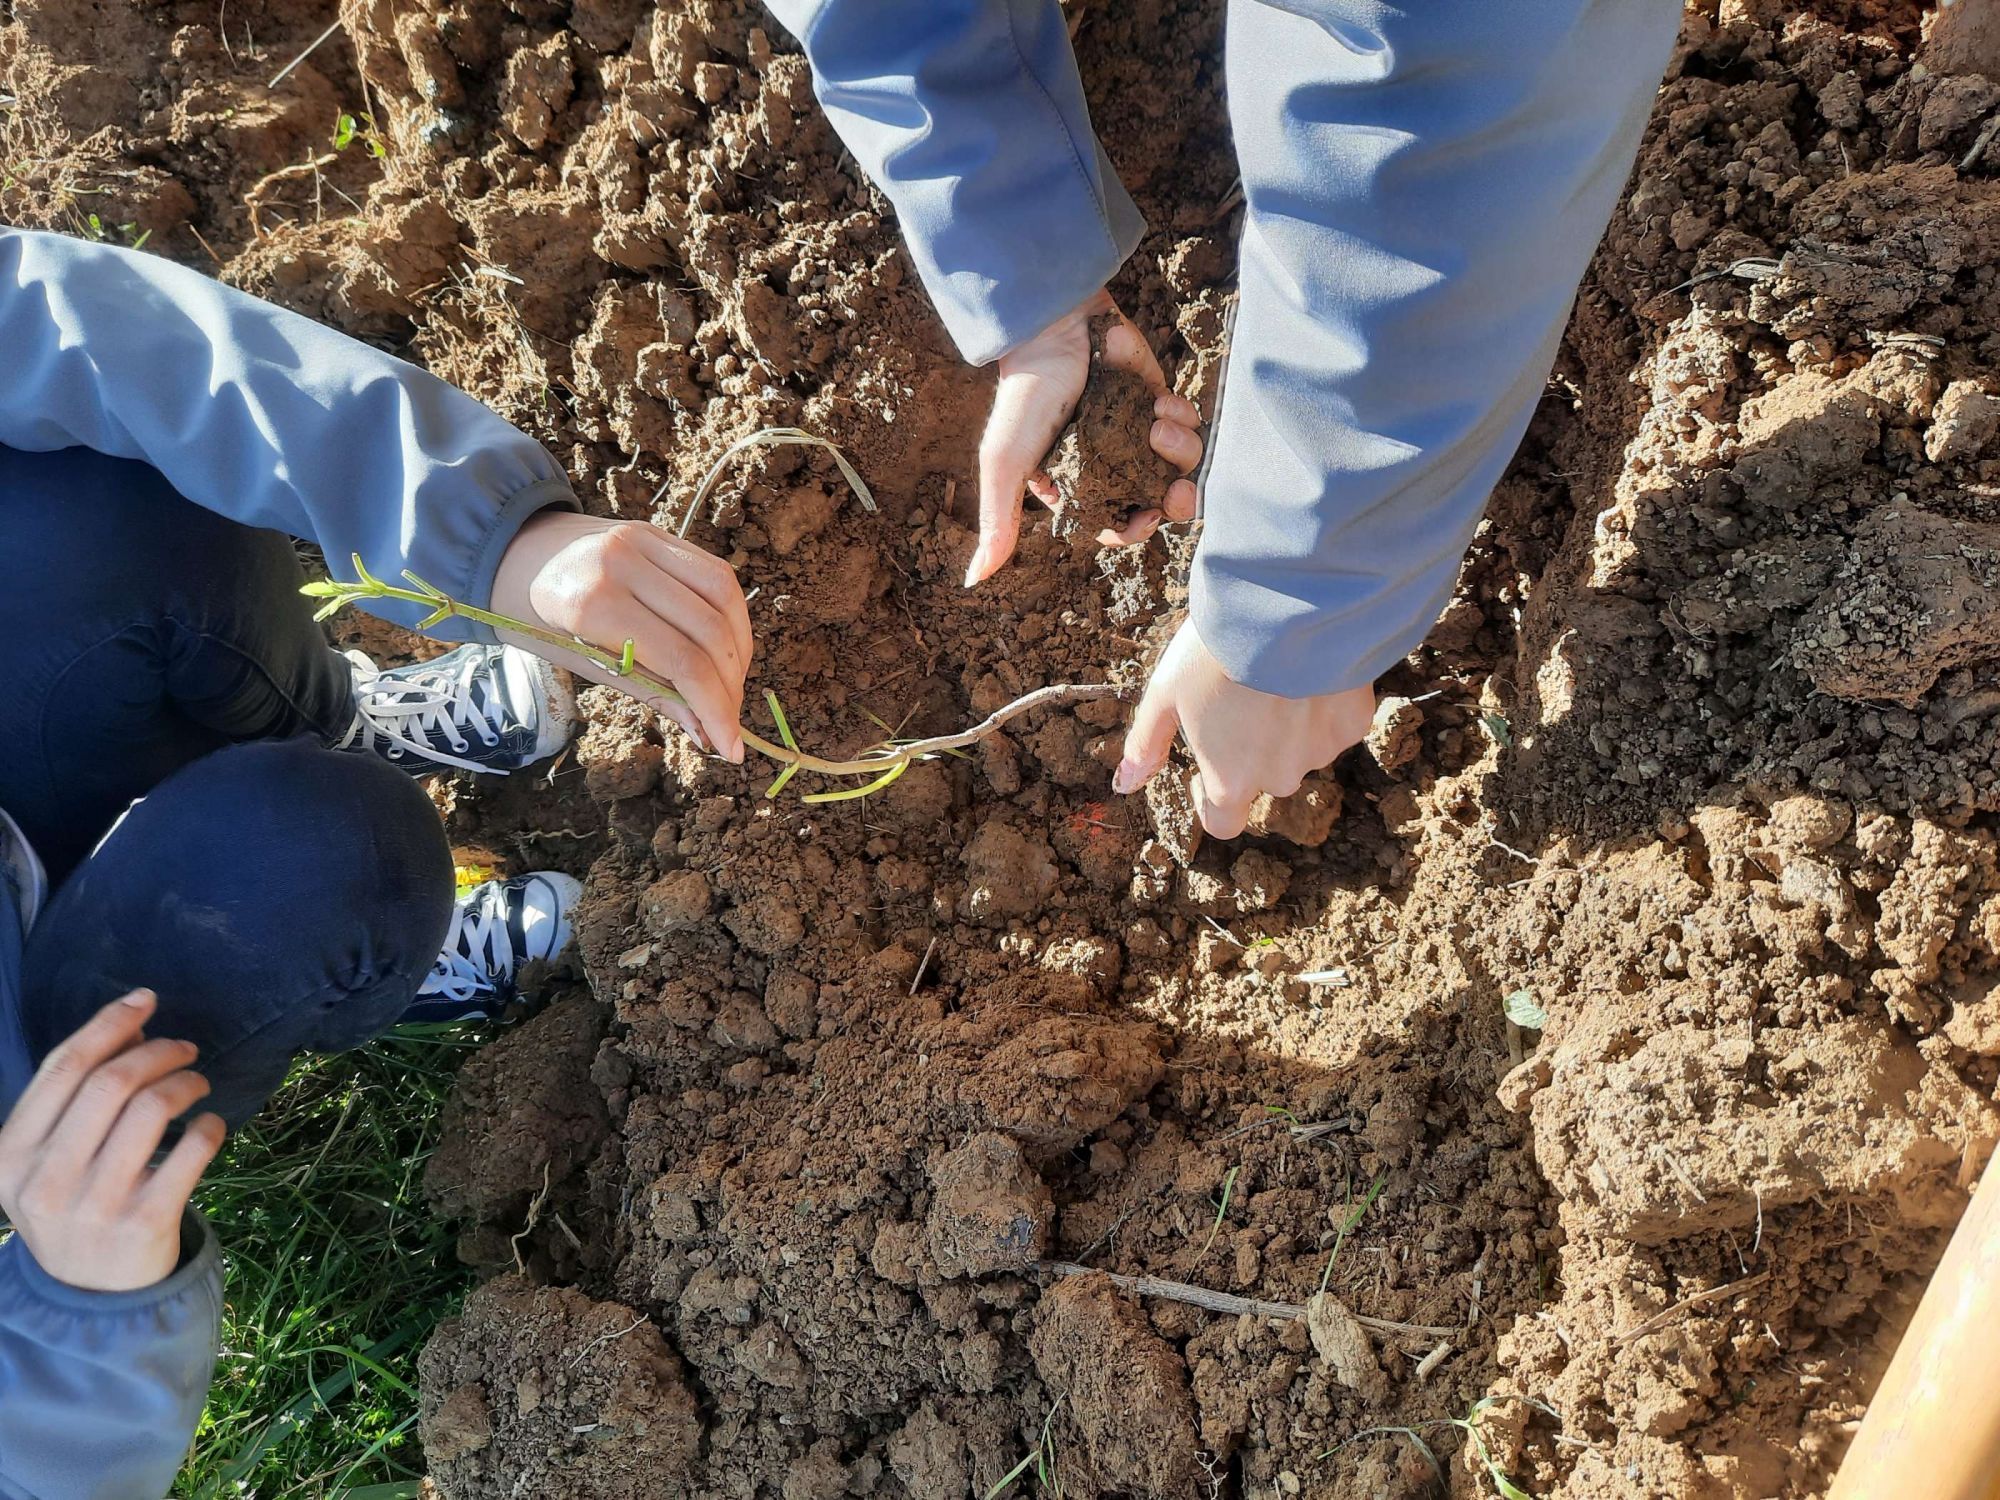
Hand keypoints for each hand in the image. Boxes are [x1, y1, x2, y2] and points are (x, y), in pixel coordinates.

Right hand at [0, 991, 224, 1292]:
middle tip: (185, 1048)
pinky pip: (191, 1150)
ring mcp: (94, 1204)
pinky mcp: (144, 1224)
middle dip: (158, 1050)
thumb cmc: (73, 1206)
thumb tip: (134, 1029)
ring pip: (152, 1108)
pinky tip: (210, 1126)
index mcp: (11, 1154)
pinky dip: (211, 1126)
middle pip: (112, 1080)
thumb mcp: (46, 1161)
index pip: (62, 1067)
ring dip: (186, 1082)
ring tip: (197, 1084)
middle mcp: (45, 1179)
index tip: (146, 999)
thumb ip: (74, 1101)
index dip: (108, 1023)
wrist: (91, 1298)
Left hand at [492, 510, 753, 760]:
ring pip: (724, 596)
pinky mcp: (658, 532)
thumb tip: (706, 731)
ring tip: (732, 685)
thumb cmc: (532, 617)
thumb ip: (649, 691)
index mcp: (592, 604)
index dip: (716, 708)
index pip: (681, 661)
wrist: (506, 551)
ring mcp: (644, 540)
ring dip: (740, 648)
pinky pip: (714, 573)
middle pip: (709, 631)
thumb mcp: (580, 663)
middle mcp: (624, 564)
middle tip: (731, 722)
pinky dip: (731, 615)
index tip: (731, 750)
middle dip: (731, 685)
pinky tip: (726, 646)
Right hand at [966, 290, 1202, 584]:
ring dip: (1177, 449)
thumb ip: (998, 524)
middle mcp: (1108, 463)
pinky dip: (1180, 417)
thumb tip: (974, 583)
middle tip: (1177, 490)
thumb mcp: (1005, 464)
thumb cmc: (1026, 397)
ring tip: (1156, 423)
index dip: (1134, 529)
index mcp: (1074, 485)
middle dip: (1173, 498)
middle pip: (1156, 499)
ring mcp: (1135, 431)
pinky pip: (1186, 424)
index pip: (1113, 524)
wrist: (1055, 327)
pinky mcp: (1155, 401)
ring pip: (1178, 462)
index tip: (1149, 517)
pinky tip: (1160, 402)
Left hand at [1113, 620, 1373, 838]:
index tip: (1206, 771)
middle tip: (1240, 698)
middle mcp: (1278, 778)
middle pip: (1264, 778)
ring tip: (1274, 676)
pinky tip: (1309, 669)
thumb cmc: (1214, 655)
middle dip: (1252, 750)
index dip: (1213, 802)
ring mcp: (1320, 753)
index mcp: (1230, 780)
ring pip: (1301, 750)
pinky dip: (1322, 705)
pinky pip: (1335, 724)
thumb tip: (1125, 785)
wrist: (1285, 613)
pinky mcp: (1353, 725)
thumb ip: (1147, 744)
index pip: (1224, 823)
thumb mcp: (1165, 694)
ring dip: (1288, 727)